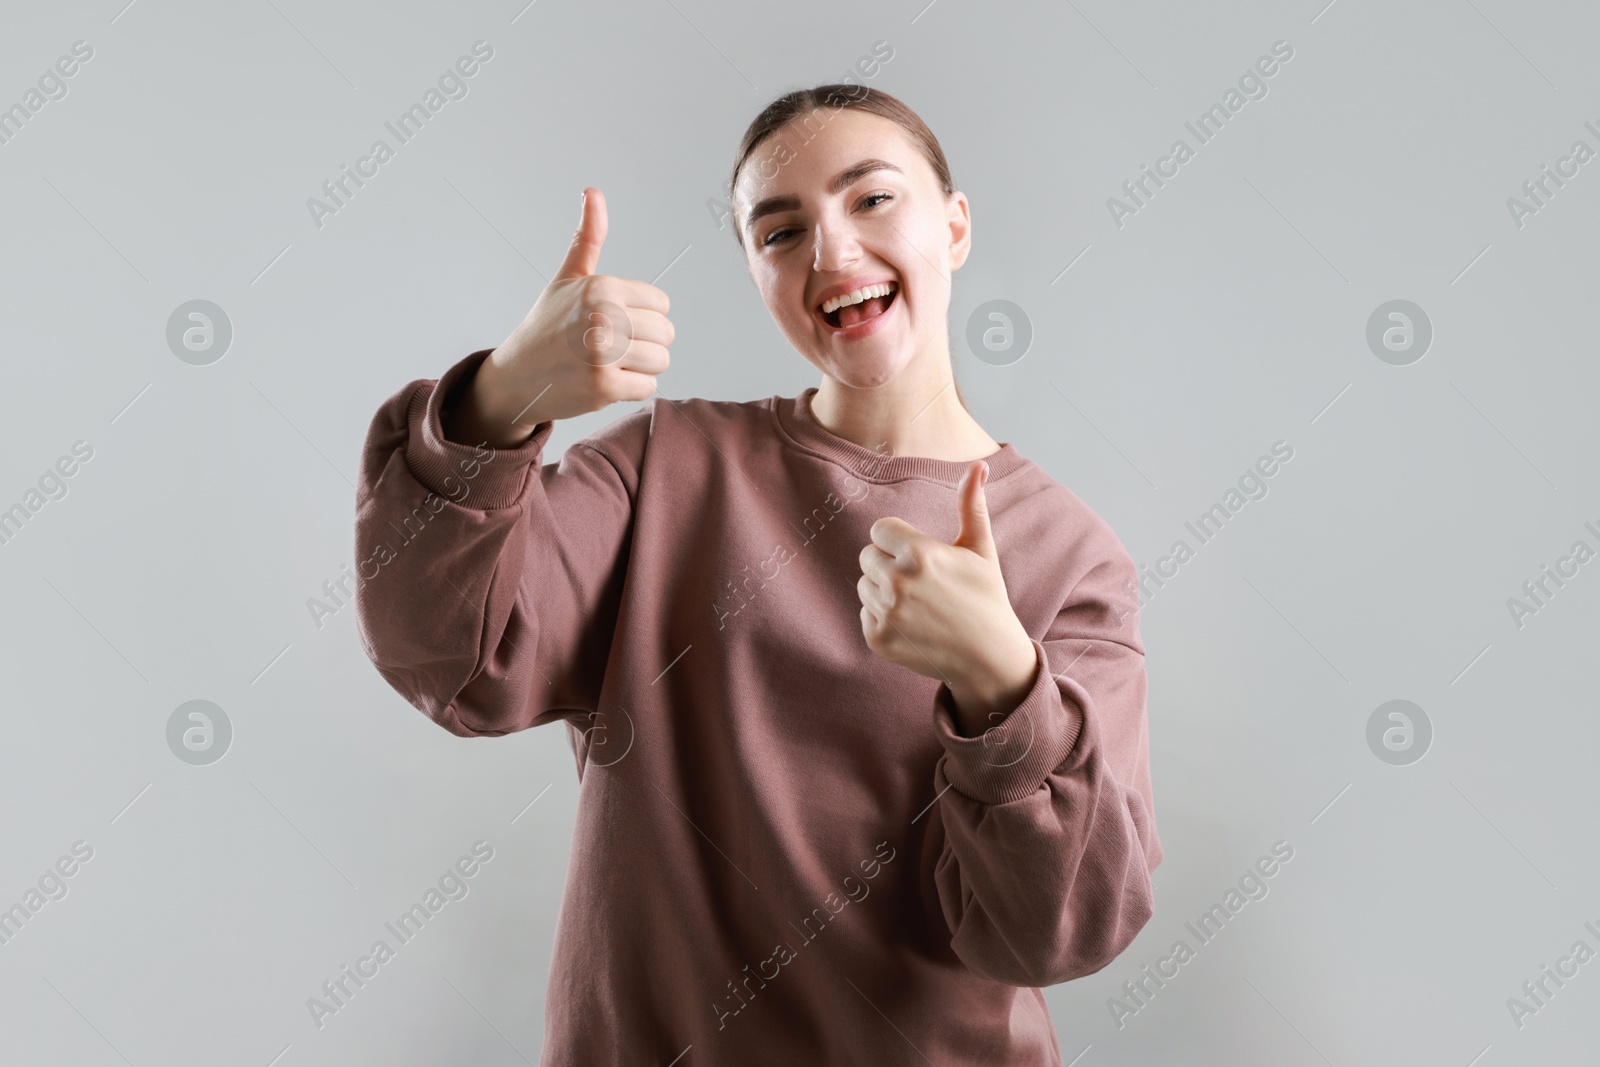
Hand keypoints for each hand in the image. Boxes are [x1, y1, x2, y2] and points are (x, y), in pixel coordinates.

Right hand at [444, 187, 674, 447]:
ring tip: (609, 363)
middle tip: (611, 347)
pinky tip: (604, 381)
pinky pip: (647, 387)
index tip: (614, 322)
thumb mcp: (567, 278)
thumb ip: (588, 238)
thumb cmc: (547, 325)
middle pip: (665, 334)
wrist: (517, 376)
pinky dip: (630, 389)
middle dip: (644, 343)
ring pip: (660, 361)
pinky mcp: (603, 387)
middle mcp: (603, 316)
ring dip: (639, 367)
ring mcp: (602, 353)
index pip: (661, 304)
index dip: (643, 316)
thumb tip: (592, 191)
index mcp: (601, 287)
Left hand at [856, 460, 1039, 733]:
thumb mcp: (981, 549)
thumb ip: (971, 504)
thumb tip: (978, 464)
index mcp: (919, 554)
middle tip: (922, 582)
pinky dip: (883, 619)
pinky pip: (865, 614)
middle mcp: (898, 583)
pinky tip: (912, 624)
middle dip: (889, 564)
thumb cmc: (986, 597)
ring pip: (864, 585)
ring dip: (884, 591)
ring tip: (918, 604)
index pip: (879, 530)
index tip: (920, 556)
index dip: (899, 541)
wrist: (989, 657)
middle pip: (868, 556)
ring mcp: (886, 614)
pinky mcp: (877, 639)